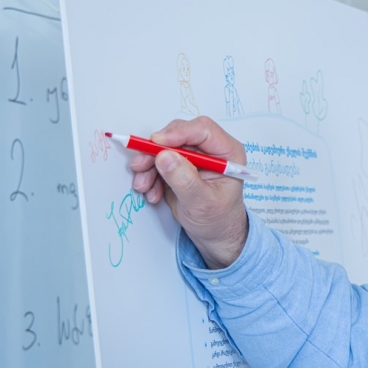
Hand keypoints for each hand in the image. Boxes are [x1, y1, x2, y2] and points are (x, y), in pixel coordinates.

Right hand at [129, 117, 249, 268]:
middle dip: (156, 151)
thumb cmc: (219, 220)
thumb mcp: (202, 202)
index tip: (157, 143)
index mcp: (227, 153)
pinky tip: (152, 193)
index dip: (178, 133)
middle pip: (178, 136)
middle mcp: (210, 151)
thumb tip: (164, 156)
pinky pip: (157, 163)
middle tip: (141, 165)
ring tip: (144, 186)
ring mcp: (193, 159)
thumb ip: (184, 179)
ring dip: (149, 166)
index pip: (202, 130)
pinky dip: (150, 176)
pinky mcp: (178, 168)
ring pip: (163, 149)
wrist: (215, 237)